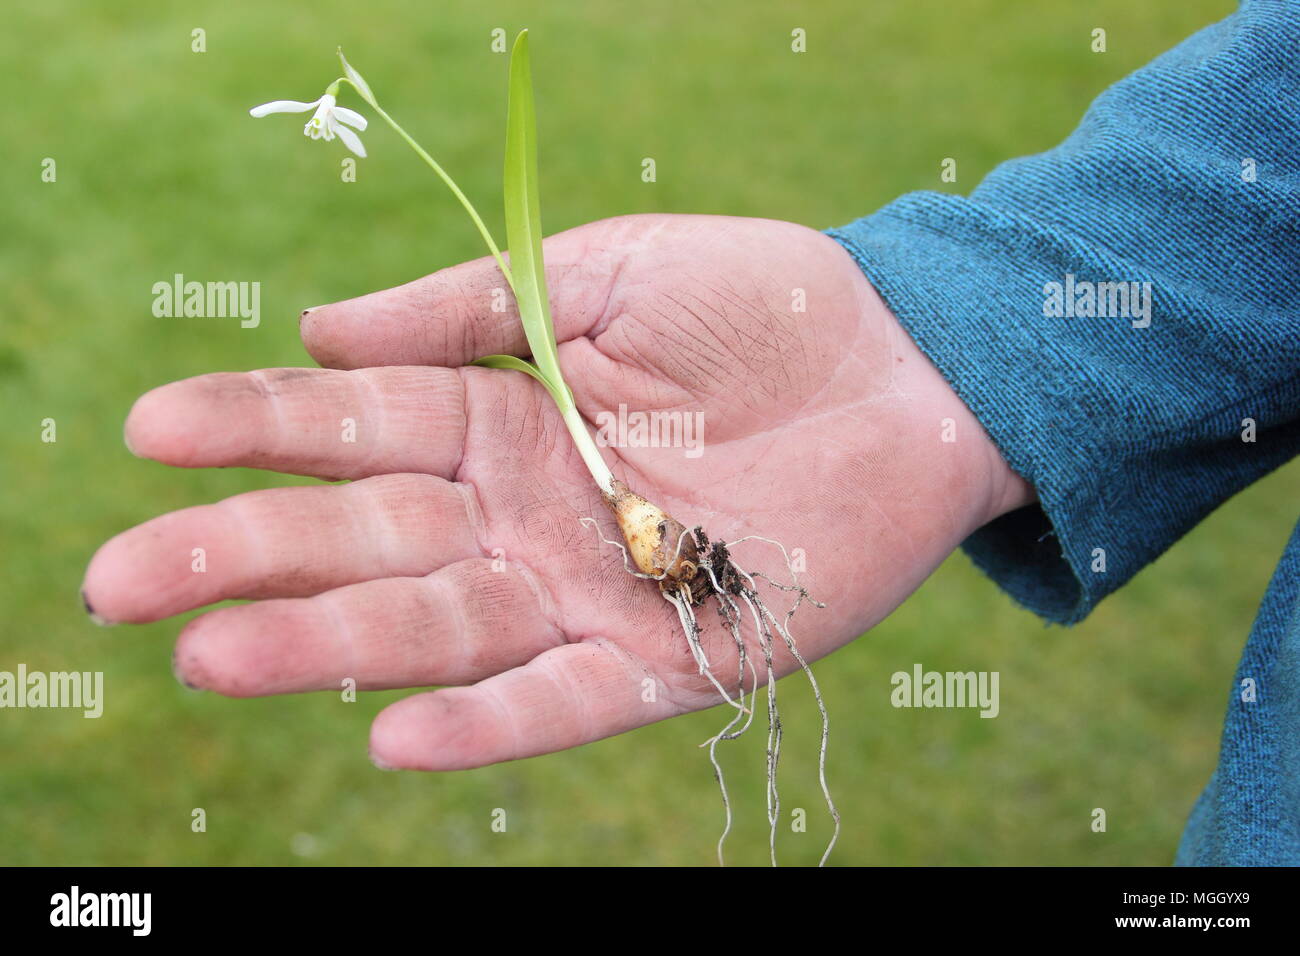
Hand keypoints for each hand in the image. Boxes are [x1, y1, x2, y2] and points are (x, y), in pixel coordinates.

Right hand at [84, 214, 1031, 769]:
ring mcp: (589, 587)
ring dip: (333, 646)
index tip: (151, 429)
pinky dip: (487, 724)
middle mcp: (525, 511)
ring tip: (216, 658)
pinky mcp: (671, 651)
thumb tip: (318, 329)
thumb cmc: (761, 304)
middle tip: (122, 579)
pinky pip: (565, 701)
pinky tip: (395, 737)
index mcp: (500, 414)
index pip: (352, 425)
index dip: (252, 428)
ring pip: (442, 628)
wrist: (910, 367)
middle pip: (367, 541)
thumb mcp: (602, 272)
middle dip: (245, 556)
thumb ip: (469, 309)